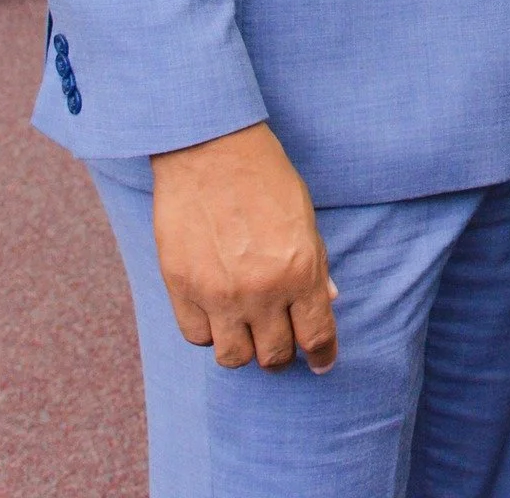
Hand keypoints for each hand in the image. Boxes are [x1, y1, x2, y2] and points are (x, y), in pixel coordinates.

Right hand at [151, 122, 337, 370]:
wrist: (210, 148)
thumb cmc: (264, 176)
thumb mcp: (304, 217)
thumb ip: (315, 265)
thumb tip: (327, 302)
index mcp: (299, 270)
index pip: (316, 336)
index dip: (322, 355)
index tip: (321, 361)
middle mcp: (261, 290)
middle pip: (275, 356)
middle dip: (282, 352)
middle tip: (280, 339)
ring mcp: (218, 293)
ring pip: (234, 358)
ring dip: (244, 348)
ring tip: (246, 329)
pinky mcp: (182, 288)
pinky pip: (198, 337)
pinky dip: (210, 332)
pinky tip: (217, 313)